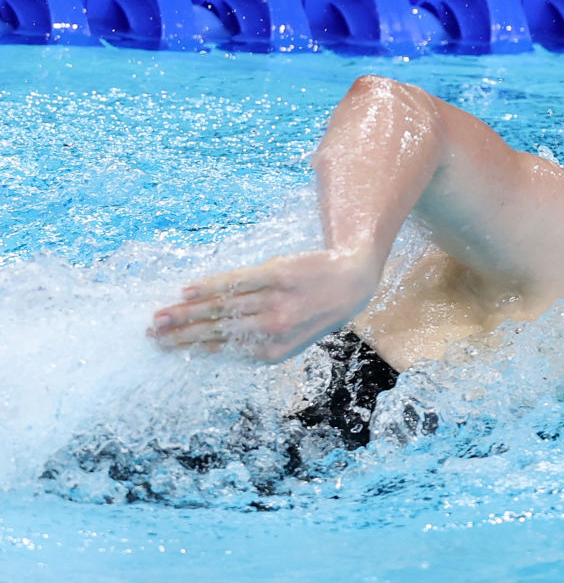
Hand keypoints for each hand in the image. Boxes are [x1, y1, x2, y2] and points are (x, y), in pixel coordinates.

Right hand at [148, 249, 380, 362]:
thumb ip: (255, 340)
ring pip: (222, 307)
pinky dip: (211, 285)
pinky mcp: (278, 274)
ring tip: (160, 315)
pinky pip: (238, 281)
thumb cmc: (315, 311)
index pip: (222, 349)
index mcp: (274, 350)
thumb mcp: (291, 337)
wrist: (351, 282)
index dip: (190, 348)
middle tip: (151, 335)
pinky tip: (188, 289)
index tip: (163, 348)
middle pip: (216, 330)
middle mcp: (273, 328)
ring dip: (187, 311)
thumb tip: (209, 342)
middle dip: (180, 334)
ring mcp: (276, 301)